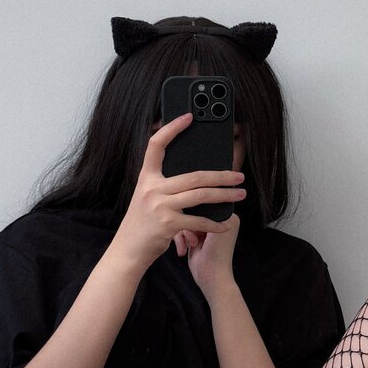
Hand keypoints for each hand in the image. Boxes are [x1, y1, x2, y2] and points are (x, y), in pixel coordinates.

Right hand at [109, 112, 246, 273]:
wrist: (128, 250)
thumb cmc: (142, 224)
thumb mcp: (147, 198)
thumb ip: (164, 186)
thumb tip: (194, 177)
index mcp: (146, 178)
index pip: (156, 145)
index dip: (171, 128)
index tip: (188, 117)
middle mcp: (152, 188)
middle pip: (194, 175)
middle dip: (221, 175)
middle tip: (239, 175)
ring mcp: (160, 206)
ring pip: (200, 195)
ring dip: (224, 195)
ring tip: (240, 194)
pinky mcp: (167, 224)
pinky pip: (198, 221)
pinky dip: (215, 223)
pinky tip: (226, 223)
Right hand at [174, 212, 240, 302]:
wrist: (210, 275)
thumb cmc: (218, 254)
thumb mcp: (217, 228)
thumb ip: (210, 212)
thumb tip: (196, 200)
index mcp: (226, 216)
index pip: (206, 203)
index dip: (197, 212)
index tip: (196, 224)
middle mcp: (215, 220)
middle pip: (193, 211)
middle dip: (189, 226)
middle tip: (194, 240)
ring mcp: (203, 229)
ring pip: (184, 220)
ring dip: (184, 234)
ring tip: (190, 245)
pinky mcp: (193, 236)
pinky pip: (180, 229)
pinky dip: (180, 240)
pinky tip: (182, 250)